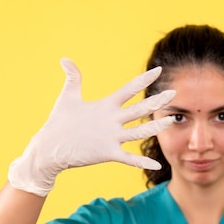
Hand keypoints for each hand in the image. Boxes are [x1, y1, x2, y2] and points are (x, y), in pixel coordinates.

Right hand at [8, 60, 175, 195]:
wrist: (49, 149)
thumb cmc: (59, 123)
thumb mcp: (67, 98)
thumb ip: (72, 78)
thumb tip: (65, 59)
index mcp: (104, 106)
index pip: (129, 89)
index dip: (144, 79)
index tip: (158, 71)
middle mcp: (111, 120)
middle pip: (139, 109)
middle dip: (157, 101)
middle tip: (174, 93)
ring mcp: (111, 137)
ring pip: (139, 132)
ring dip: (157, 127)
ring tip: (172, 120)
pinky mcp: (108, 153)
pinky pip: (129, 159)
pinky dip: (142, 162)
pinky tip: (157, 165)